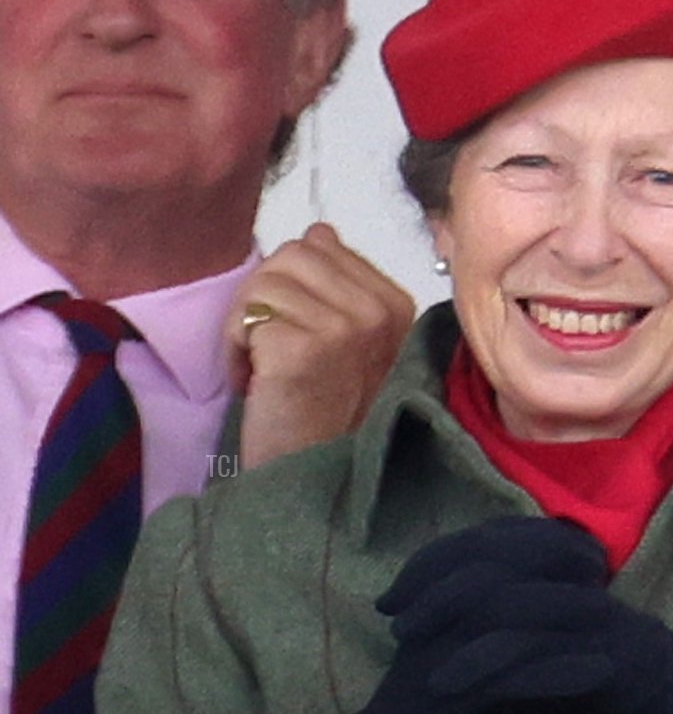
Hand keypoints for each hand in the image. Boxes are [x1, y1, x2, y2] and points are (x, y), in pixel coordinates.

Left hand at [227, 223, 414, 469]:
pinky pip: (247, 316)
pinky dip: (235, 350)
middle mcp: (377, 313)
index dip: (293, 287)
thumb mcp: (351, 347)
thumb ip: (340, 286)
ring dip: (247, 326)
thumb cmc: (330, 422)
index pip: (321, 246)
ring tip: (261, 371)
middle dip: (264, 300)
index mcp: (396, 306)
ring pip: (264, 282)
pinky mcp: (304, 349)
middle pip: (291, 255)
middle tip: (268, 352)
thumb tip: (320, 230)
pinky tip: (252, 383)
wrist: (316, 483)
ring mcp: (344, 329)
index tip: (294, 336)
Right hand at [297, 519, 610, 713]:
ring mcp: (434, 655)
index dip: (537, 538)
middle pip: (492, 567)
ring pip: (500, 615)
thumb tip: (546, 572)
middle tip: (599, 568)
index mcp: (430, 595)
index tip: (585, 546)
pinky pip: (508, 677)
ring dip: (559, 609)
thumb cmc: (440, 697)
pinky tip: (599, 672)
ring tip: (608, 612)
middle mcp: (427, 615)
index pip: (484, 542)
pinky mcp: (446, 699)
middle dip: (549, 560)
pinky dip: (557, 672)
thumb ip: (489, 604)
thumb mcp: (462, 641)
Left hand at [390, 517, 672, 713]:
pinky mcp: (602, 652)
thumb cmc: (609, 664)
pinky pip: (535, 652)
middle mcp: (575, 575)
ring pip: (509, 606)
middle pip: (490, 564)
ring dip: (455, 632)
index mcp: (560, 560)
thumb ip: (511, 608)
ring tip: (417, 660)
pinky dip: (488, 668)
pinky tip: (455, 688)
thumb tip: (445, 603)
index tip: (392, 596)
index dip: (432, 563)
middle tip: (394, 624)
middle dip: (432, 592)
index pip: (486, 541)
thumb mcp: (553, 628)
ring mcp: (591, 612)